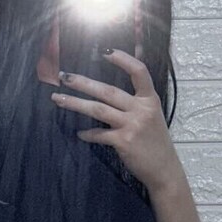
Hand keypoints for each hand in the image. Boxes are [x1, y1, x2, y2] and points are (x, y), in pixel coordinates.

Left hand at [50, 46, 182, 198]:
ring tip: (58, 99)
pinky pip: (99, 134)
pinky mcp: (123, 142)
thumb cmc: (155, 142)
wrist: (164, 169)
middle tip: (64, 77)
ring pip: (98, 109)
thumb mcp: (153, 115)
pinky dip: (87, 133)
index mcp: (150, 99)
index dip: (122, 59)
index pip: (139, 71)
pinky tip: (79, 133)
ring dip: (76, 103)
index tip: (105, 52)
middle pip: (108, 91)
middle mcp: (141, 109)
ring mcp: (132, 125)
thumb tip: (110, 91)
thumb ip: (137, 102)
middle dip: (83, 83)